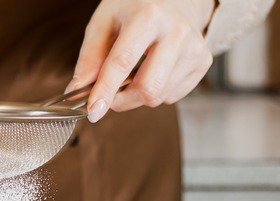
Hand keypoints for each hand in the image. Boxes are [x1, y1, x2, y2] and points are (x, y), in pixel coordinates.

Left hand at [67, 0, 214, 122]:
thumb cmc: (135, 9)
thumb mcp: (104, 21)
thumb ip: (89, 57)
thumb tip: (76, 91)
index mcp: (148, 17)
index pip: (123, 62)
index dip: (105, 90)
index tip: (93, 111)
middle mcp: (176, 32)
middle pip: (147, 88)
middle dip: (122, 100)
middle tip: (109, 93)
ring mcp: (195, 49)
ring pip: (159, 97)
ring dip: (137, 95)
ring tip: (135, 71)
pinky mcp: (203, 62)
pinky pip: (172, 96)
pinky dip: (156, 91)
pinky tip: (154, 70)